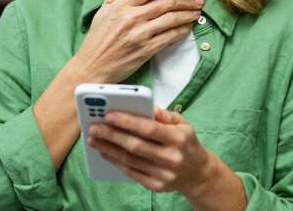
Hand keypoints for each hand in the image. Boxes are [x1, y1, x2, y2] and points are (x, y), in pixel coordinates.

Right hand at [73, 0, 203, 82]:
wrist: (93, 65)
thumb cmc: (98, 38)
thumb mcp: (103, 10)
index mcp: (122, 5)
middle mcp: (132, 18)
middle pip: (166, 2)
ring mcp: (140, 34)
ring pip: (171, 19)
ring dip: (188, 14)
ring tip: (197, 11)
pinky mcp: (146, 50)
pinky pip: (170, 37)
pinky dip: (182, 30)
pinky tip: (187, 27)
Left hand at [87, 105, 215, 194]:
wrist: (198, 173)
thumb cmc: (185, 142)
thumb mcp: (182, 124)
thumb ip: (165, 115)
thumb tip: (149, 107)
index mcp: (178, 138)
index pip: (149, 129)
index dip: (128, 121)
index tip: (109, 115)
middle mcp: (172, 157)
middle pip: (135, 145)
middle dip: (111, 135)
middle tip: (94, 127)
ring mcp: (164, 174)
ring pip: (130, 160)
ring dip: (108, 149)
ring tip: (94, 139)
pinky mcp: (157, 186)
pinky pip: (131, 173)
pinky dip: (115, 162)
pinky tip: (105, 153)